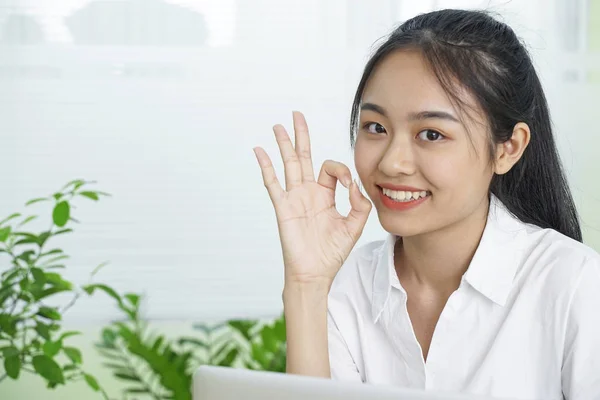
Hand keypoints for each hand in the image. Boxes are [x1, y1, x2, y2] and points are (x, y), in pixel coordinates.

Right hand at [253, 111, 371, 287]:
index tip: (351, 186)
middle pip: (303, 157)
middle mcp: (308, 192)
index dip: (342, 171)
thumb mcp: (355, 226)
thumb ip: (360, 204)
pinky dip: (266, 166)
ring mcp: (294, 198)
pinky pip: (272, 183)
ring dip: (283, 144)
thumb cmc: (332, 252)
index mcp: (325, 195)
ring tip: (278, 126)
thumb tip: (356, 185)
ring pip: (288, 164)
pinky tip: (260, 151)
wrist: (315, 272)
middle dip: (301, 136)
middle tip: (297, 115)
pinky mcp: (283, 207)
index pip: (331, 169)